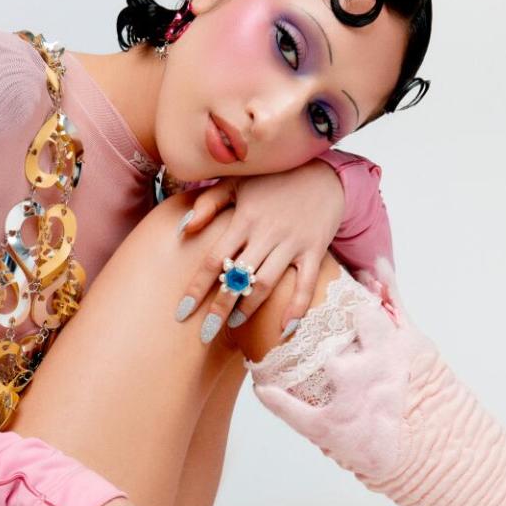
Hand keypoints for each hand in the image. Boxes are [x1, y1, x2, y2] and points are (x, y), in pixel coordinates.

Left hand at [174, 163, 345, 342]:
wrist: (323, 172)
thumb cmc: (272, 180)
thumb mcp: (236, 182)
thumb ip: (208, 203)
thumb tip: (183, 229)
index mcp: (244, 218)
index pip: (214, 259)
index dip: (197, 288)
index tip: (182, 313)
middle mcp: (266, 233)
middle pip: (237, 278)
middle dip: (219, 308)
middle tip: (204, 333)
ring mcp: (292, 243)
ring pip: (266, 284)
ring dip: (249, 308)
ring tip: (234, 323)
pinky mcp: (314, 250)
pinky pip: (305, 284)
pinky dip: (297, 308)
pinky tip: (285, 330)